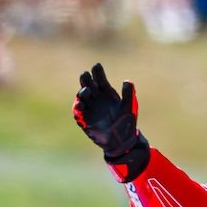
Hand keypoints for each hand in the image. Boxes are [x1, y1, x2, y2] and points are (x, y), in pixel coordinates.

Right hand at [74, 63, 146, 177]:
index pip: (99, 79)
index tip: (97, 66)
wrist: (122, 141)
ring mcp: (90, 108)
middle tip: (86, 75)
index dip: (97, 72)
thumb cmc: (126, 122)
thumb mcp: (129, 107)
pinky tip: (80, 105)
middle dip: (86, 79)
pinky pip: (79, 113)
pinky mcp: (85, 119)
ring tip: (86, 91)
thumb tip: (127, 81)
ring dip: (82, 93)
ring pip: (82, 97)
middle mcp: (96, 98)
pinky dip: (78, 109)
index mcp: (106, 93)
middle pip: (88, 85)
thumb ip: (128, 94)